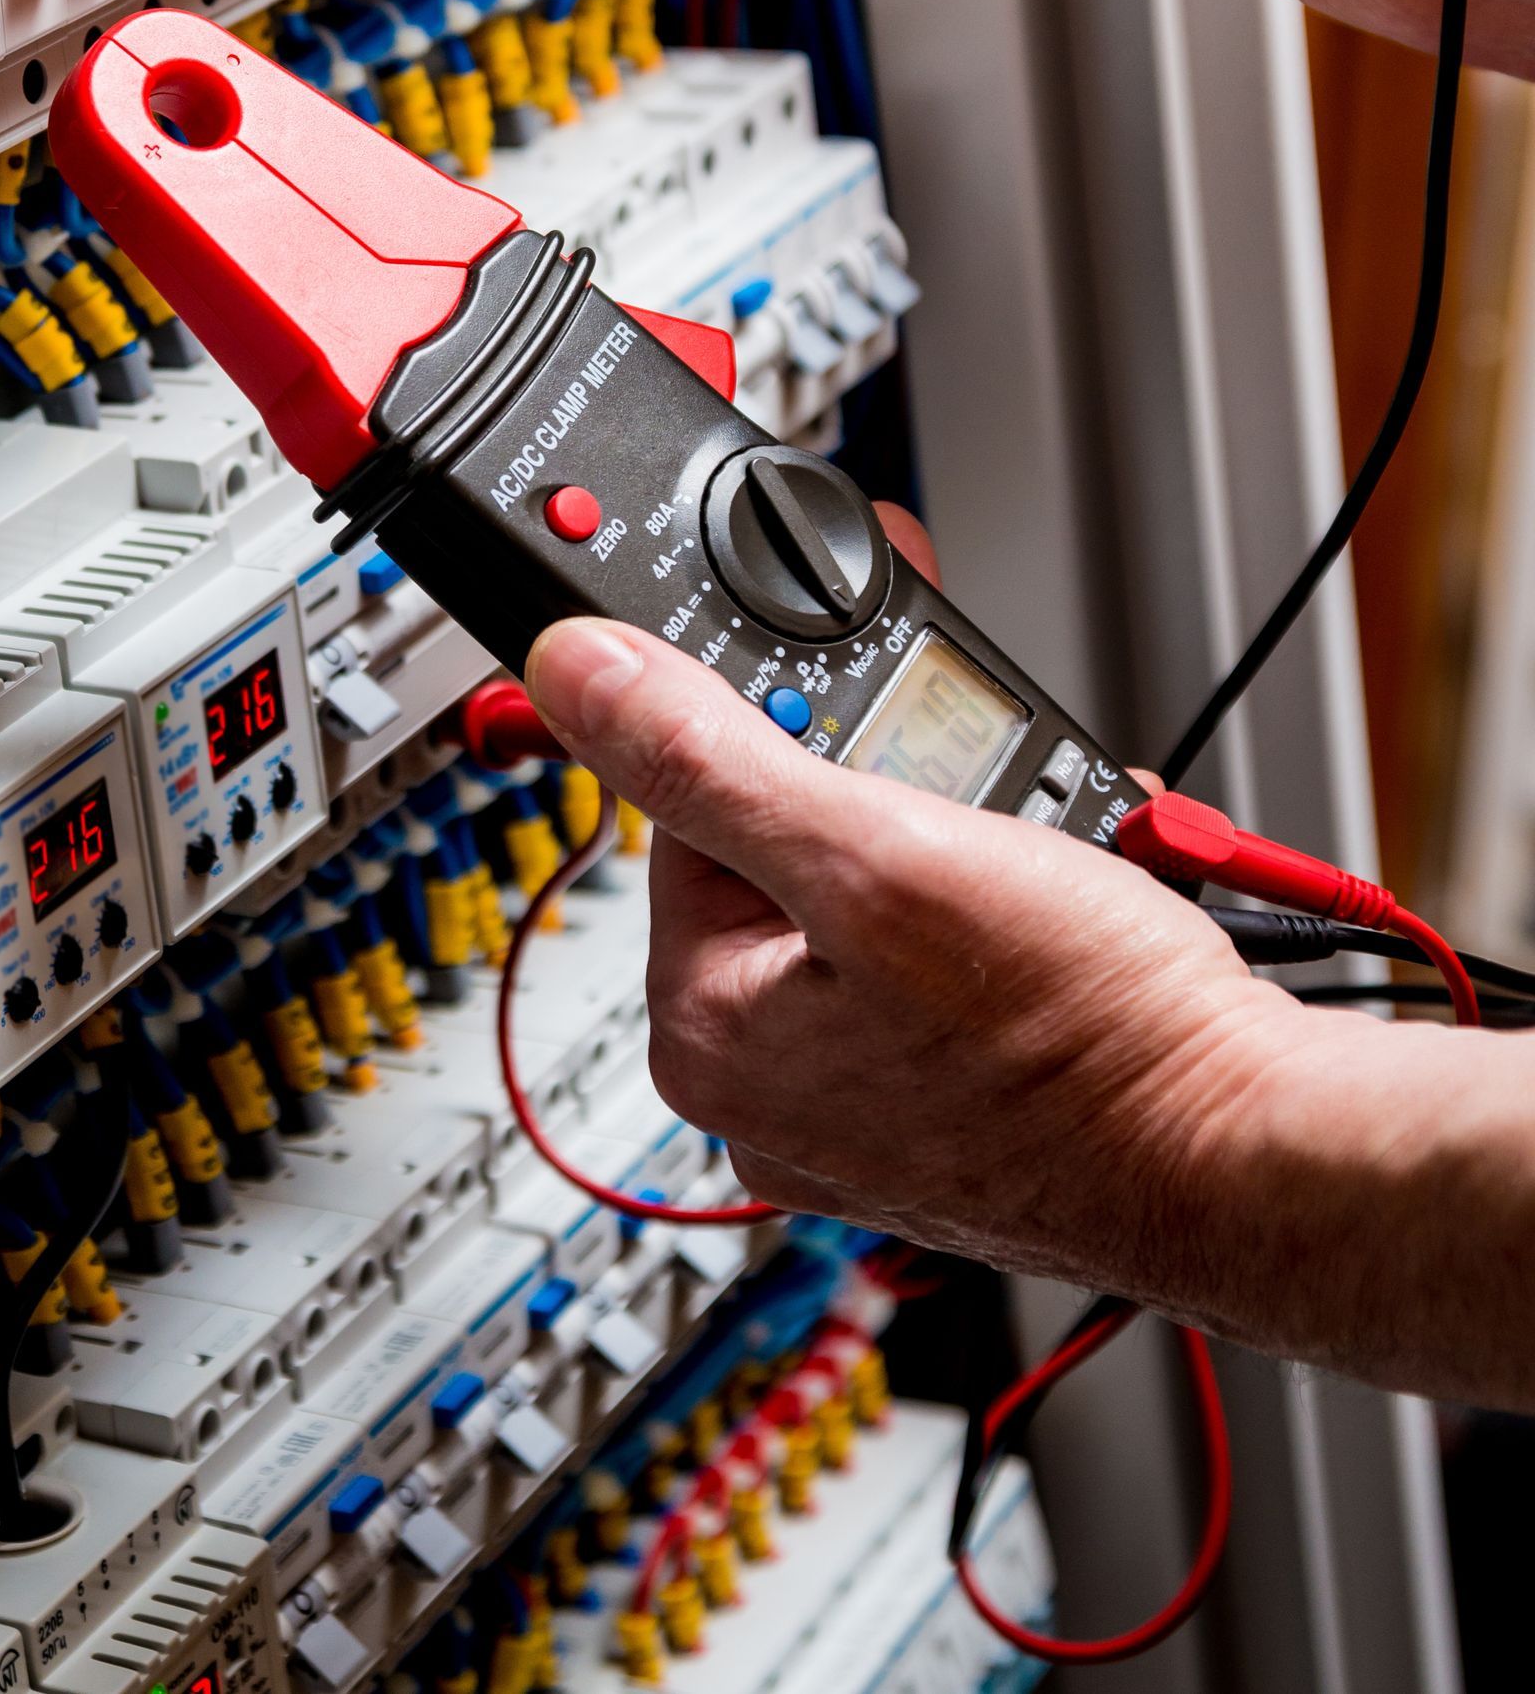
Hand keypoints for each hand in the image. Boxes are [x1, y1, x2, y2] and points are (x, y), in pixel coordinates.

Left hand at [524, 503, 1291, 1294]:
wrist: (1254, 1161)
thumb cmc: (1085, 1038)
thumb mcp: (881, 850)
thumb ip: (709, 755)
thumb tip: (576, 670)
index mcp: (704, 1027)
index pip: (693, 807)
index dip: (790, 723)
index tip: (860, 670)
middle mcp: (762, 1083)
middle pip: (794, 847)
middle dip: (902, 784)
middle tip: (989, 773)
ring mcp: (858, 1105)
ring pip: (887, 894)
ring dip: (972, 830)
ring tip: (1052, 832)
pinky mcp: (948, 1109)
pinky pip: (950, 961)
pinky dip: (1012, 901)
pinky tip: (1073, 884)